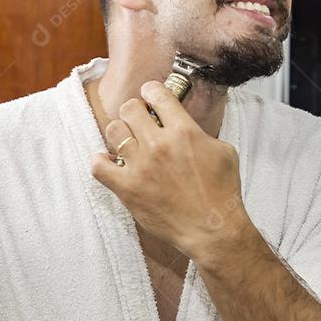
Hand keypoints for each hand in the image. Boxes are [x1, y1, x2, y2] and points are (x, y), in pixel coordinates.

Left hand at [90, 81, 245, 260]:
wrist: (213, 228)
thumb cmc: (222, 193)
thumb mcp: (223, 151)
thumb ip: (200, 133)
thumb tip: (184, 126)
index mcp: (184, 131)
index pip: (157, 94)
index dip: (151, 91)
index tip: (150, 95)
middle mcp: (159, 145)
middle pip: (130, 108)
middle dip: (136, 111)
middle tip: (141, 121)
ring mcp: (140, 166)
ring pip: (113, 130)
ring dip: (121, 133)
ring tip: (128, 142)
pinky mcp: (127, 188)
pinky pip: (98, 166)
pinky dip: (101, 161)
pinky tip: (110, 162)